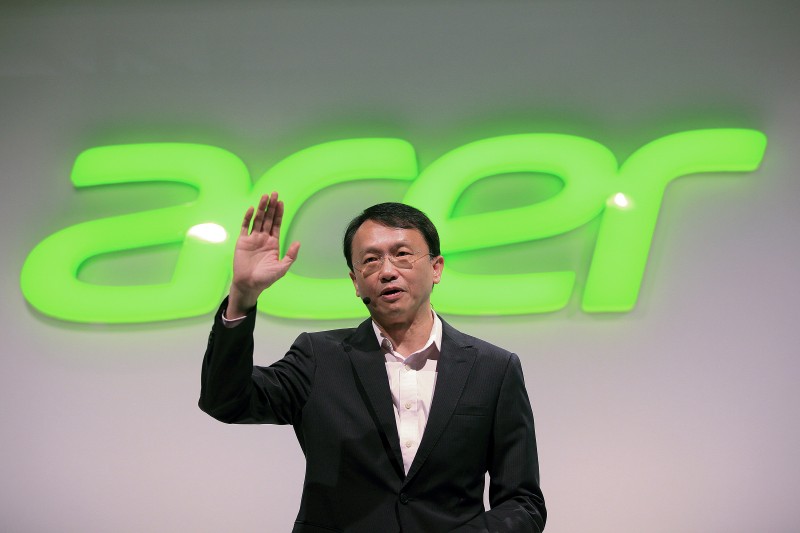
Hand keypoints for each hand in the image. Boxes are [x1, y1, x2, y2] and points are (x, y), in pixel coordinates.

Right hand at [227, 192, 299, 316]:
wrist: (249, 285)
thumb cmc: (266, 279)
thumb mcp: (282, 268)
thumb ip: (290, 255)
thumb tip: (298, 242)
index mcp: (273, 243)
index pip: (276, 224)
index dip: (278, 213)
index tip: (281, 202)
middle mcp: (263, 239)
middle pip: (267, 219)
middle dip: (271, 207)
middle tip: (274, 193)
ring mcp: (252, 239)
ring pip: (257, 220)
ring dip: (260, 208)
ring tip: (264, 197)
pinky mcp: (242, 242)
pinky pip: (245, 227)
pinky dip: (247, 218)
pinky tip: (251, 209)